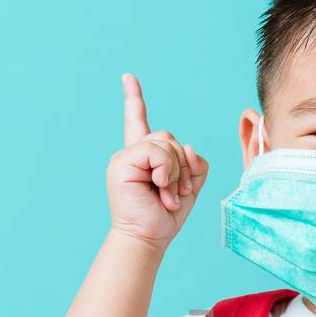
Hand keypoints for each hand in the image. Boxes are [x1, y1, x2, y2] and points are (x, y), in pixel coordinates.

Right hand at [106, 73, 210, 249]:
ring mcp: (124, 158)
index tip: (128, 78)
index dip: (134, 99)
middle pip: (169, 137)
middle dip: (182, 166)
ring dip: (176, 172)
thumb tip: (189, 147)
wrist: (148, 238)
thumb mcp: (189, 186)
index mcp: (144, 157)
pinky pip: (157, 152)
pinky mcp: (121, 164)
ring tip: (167, 195)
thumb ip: (194, 163)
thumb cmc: (165, 216)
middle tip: (175, 193)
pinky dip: (166, 171)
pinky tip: (160, 189)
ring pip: (166, 144)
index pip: (139, 121)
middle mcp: (132, 154)